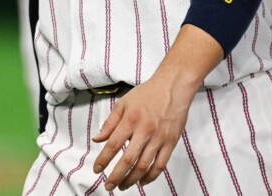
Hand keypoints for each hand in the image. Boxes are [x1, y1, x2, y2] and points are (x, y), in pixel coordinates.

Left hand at [91, 69, 198, 190]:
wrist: (174, 84)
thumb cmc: (150, 92)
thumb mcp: (124, 102)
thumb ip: (110, 122)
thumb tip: (98, 139)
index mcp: (131, 119)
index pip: (113, 145)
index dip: (103, 160)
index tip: (97, 169)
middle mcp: (145, 130)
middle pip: (127, 160)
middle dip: (115, 177)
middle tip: (108, 185)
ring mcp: (159, 137)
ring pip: (143, 166)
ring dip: (130, 180)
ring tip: (122, 185)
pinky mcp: (171, 141)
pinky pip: (160, 165)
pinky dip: (150, 177)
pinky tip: (143, 181)